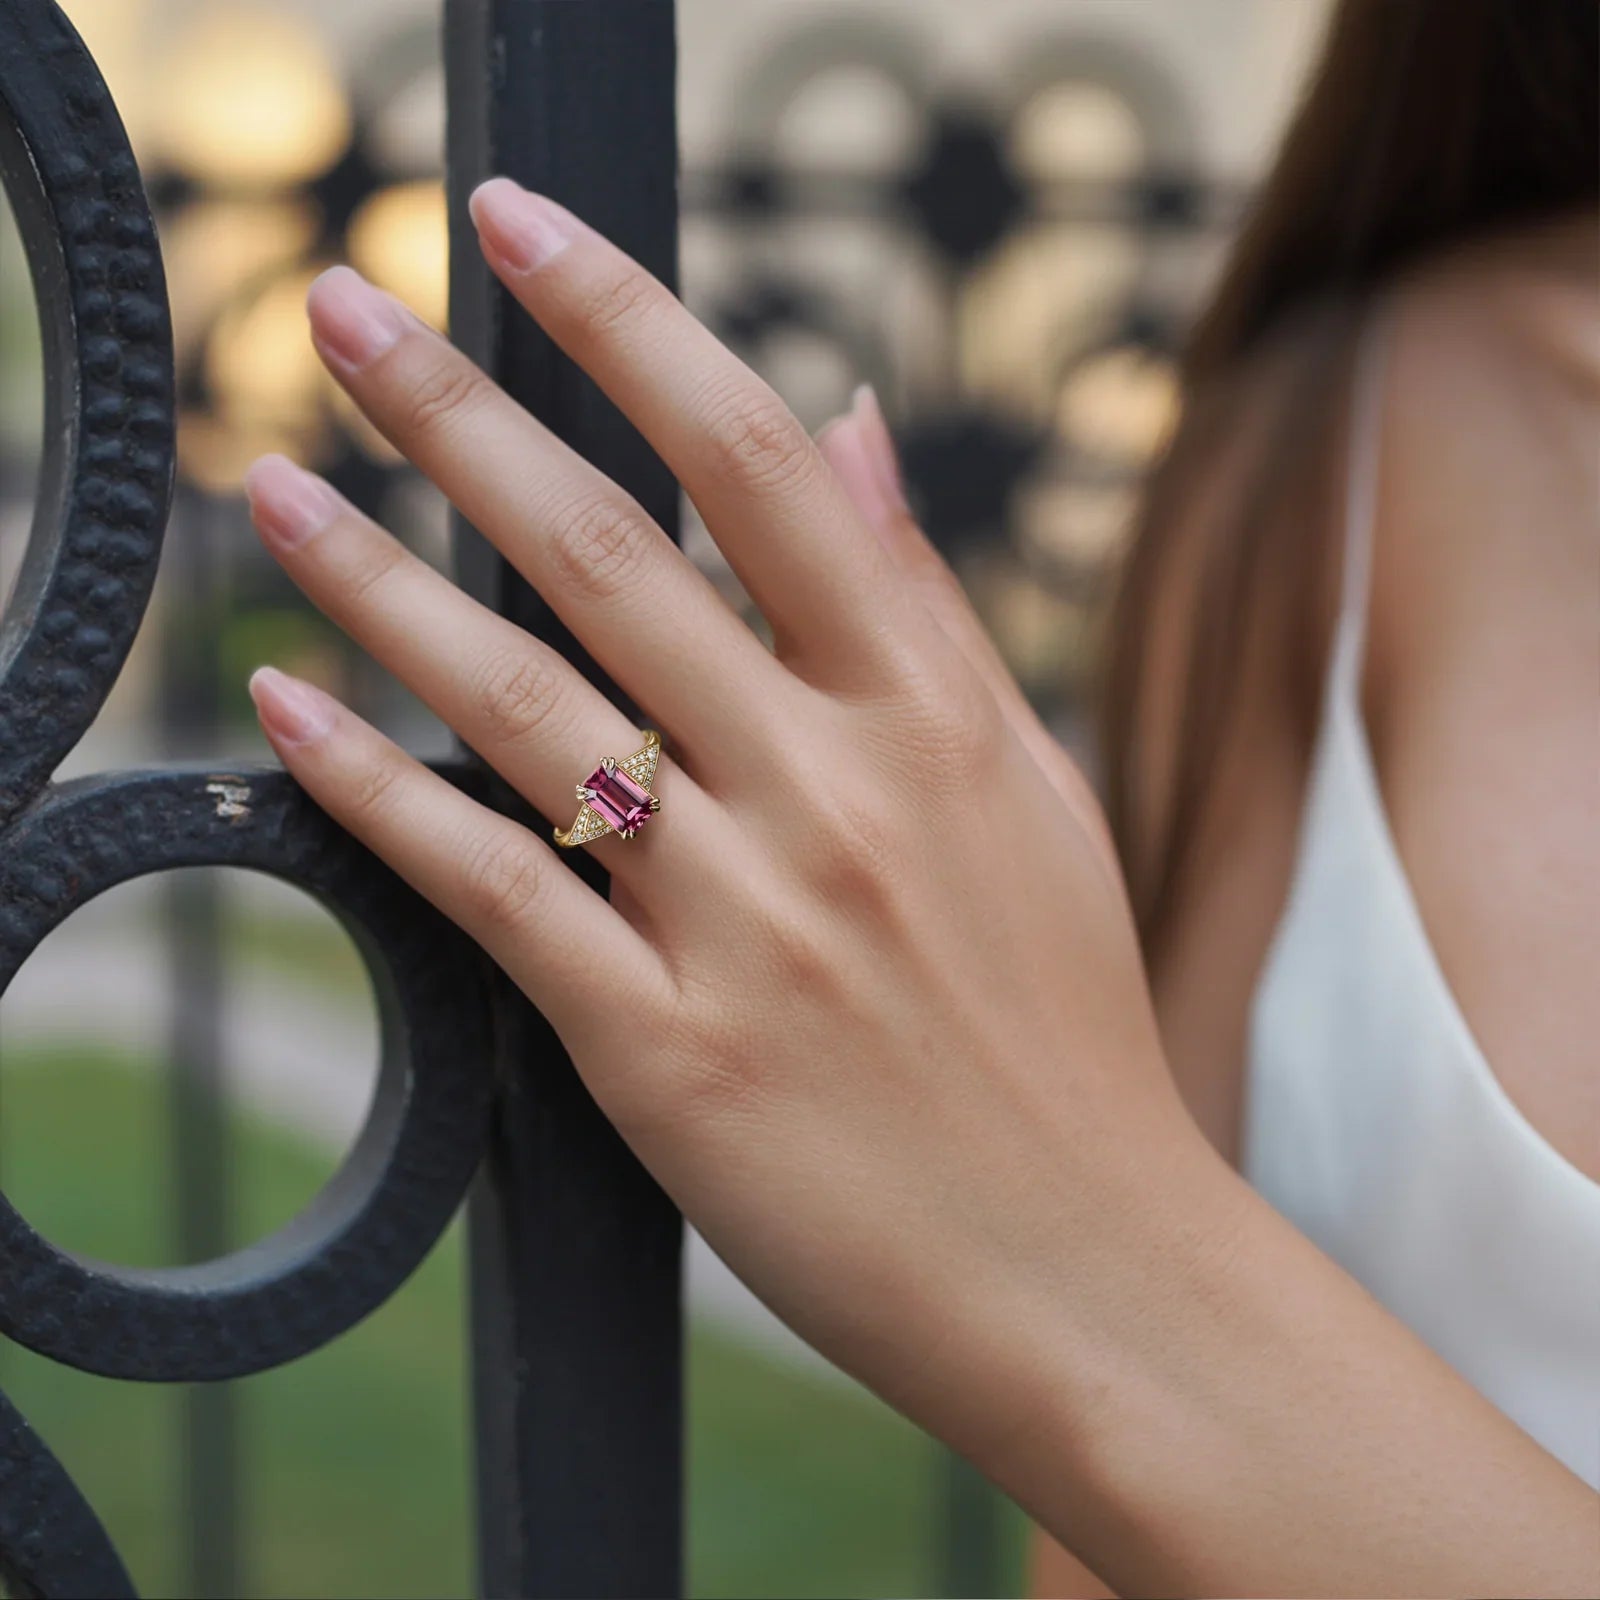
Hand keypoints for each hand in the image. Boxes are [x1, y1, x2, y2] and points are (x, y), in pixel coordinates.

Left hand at [243, 180, 1212, 1481]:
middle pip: (608, 556)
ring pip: (524, 707)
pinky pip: (496, 892)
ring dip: (379, 583)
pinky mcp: (668, 1052)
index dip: (628, 325)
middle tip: (334, 308)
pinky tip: (291, 709)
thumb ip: (926, 609)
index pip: (757, 467)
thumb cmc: (1064, 1032)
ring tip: (274, 491)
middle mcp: (833, 796)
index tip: (520, 233)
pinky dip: (381, 795)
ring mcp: (746, 925)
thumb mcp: (1028, 795)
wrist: (1090, 1266)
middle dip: (456, 409)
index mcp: (933, 717)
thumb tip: (852, 427)